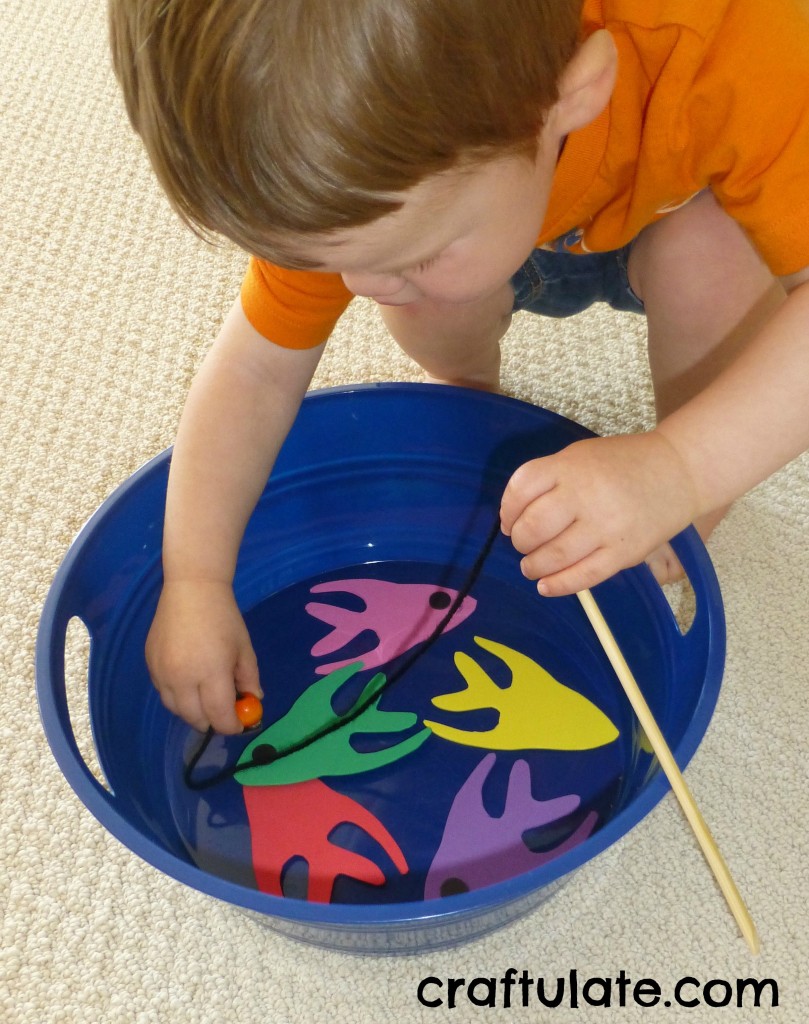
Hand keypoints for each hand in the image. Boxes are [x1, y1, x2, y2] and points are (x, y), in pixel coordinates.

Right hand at [145, 579, 261, 733]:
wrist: (191, 589)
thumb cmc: (224, 617)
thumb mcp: (244, 648)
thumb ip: (249, 679)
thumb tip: (253, 701)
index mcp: (211, 673)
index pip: (219, 716)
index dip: (232, 726)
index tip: (240, 724)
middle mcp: (182, 679)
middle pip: (195, 719)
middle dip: (212, 721)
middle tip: (224, 712)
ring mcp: (162, 673)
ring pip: (175, 710)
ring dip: (192, 711)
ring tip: (205, 698)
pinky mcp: (149, 665)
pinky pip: (163, 693)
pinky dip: (177, 697)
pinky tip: (188, 683)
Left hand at [500, 431, 699, 595]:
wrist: (678, 471)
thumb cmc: (621, 464)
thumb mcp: (579, 457)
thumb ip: (548, 480)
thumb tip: (512, 519)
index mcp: (570, 467)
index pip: (522, 489)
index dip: (507, 509)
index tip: (508, 521)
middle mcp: (585, 496)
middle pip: (533, 527)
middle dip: (519, 540)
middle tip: (524, 544)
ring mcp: (606, 526)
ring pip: (554, 556)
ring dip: (534, 566)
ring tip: (532, 567)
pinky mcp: (624, 553)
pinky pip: (584, 576)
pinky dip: (559, 585)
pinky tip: (546, 586)